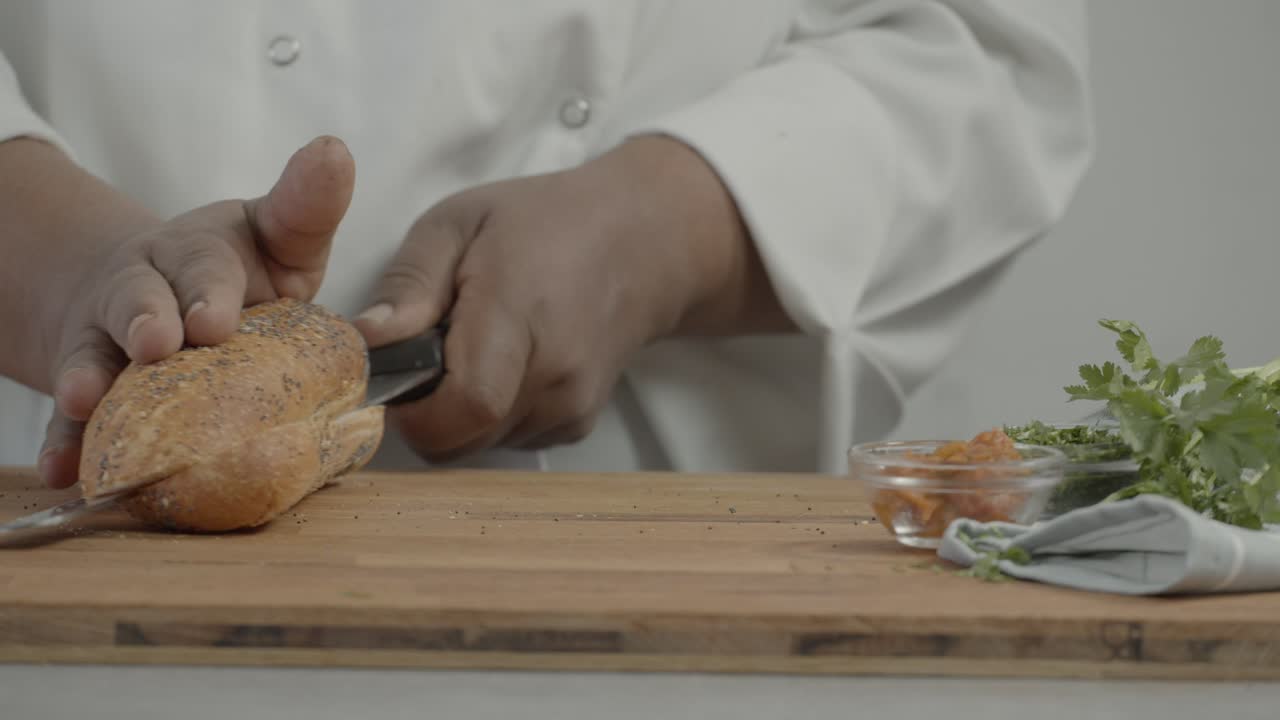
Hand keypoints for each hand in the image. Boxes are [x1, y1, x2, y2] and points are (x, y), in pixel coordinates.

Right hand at [37, 136, 355, 488]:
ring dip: (89, 378)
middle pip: (138, 302)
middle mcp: (145, 288)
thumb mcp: (279, 234)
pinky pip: (73, 416)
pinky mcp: (91, 381)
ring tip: (85, 400)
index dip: (208, 292)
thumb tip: (334, 150)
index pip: (204, 266)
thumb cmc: (240, 271)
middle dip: (145, 324)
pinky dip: (67, 441)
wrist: (161, 296)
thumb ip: (308, 204)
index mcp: (199, 255)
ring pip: (95, 354)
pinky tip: (66, 468)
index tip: (214, 322)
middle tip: (158, 347)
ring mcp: (109, 336)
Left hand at [355, 135, 789, 460]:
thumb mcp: (459, 223)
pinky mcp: (577, 425)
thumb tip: (365, 341)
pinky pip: (506, 442)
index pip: (464, 406)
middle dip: (423, 413)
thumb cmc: (542, 223)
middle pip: (460, 441)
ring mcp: (572, 407)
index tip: (395, 374)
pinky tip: (502, 365)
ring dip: (455, 415)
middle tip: (426, 356)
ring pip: (479, 447)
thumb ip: (410, 282)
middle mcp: (555, 376)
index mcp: (519, 316)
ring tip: (470, 352)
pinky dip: (488, 417)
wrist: (640, 244)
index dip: (413, 409)